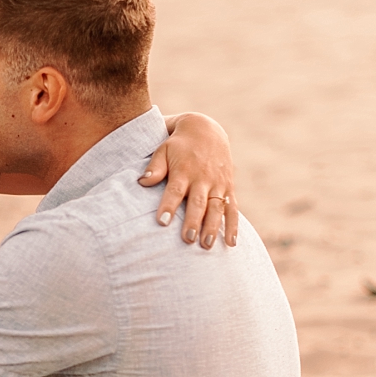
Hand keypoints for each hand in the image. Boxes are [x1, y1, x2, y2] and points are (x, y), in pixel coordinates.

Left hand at [139, 112, 237, 247]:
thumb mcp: (164, 150)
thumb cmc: (178, 146)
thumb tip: (142, 182)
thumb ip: (155, 167)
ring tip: (206, 246)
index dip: (169, 205)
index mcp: (184, 170)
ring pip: (216, 207)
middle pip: (198, 202)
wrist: (205, 130)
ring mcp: (218, 183)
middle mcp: (202, 178)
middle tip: (188, 239)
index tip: (162, 222)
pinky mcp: (228, 188)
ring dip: (213, 227)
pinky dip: (233, 226)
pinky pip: (232, 208)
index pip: (175, 190)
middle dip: (194, 221)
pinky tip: (231, 243)